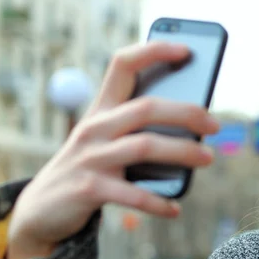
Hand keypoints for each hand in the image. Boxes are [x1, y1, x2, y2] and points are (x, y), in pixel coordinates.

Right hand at [6, 42, 219, 258]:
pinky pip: (133, 194)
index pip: (123, 65)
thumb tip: (194, 131)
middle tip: (215, 125)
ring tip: (208, 158)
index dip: (154, 51)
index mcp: (101, 109)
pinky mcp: (88, 189)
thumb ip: (140, 131)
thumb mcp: (108, 142)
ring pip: (144, 146)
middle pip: (146, 107)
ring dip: (182, 152)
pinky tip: (175, 208)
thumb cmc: (90, 168)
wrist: (43, 209)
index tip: (186, 49)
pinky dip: (158, 202)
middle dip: (186, 112)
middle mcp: (94, 127)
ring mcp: (90, 157)